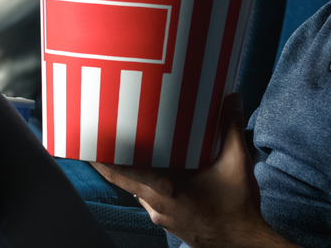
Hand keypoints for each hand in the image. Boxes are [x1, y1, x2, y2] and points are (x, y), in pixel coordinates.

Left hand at [92, 94, 294, 247]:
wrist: (242, 244)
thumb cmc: (237, 208)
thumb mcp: (238, 163)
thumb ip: (231, 127)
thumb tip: (232, 98)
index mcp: (166, 188)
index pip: (121, 172)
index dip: (100, 156)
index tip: (88, 139)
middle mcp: (156, 203)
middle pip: (120, 179)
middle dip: (107, 158)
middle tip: (99, 135)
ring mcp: (160, 215)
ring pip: (134, 189)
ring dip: (128, 170)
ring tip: (128, 147)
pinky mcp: (168, 220)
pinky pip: (147, 198)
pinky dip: (145, 182)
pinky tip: (157, 170)